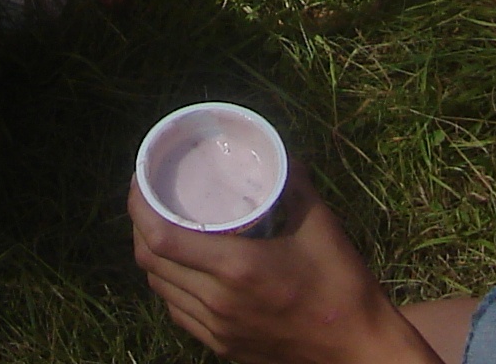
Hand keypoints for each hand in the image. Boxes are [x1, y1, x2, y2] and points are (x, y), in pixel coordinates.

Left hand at [128, 170, 436, 363]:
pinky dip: (170, 284)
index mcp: (236, 268)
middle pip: (151, 262)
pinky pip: (178, 311)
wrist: (357, 350)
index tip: (139, 180)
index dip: (138, 206)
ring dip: (153, 255)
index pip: (161, 238)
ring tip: (162, 226)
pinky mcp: (223, 346)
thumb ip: (294, 183)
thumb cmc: (342, 284)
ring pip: (160, 288)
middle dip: (140, 225)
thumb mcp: (319, 224)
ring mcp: (217, 329)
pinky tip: (184, 267)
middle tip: (149, 197)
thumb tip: (277, 150)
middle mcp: (218, 301)